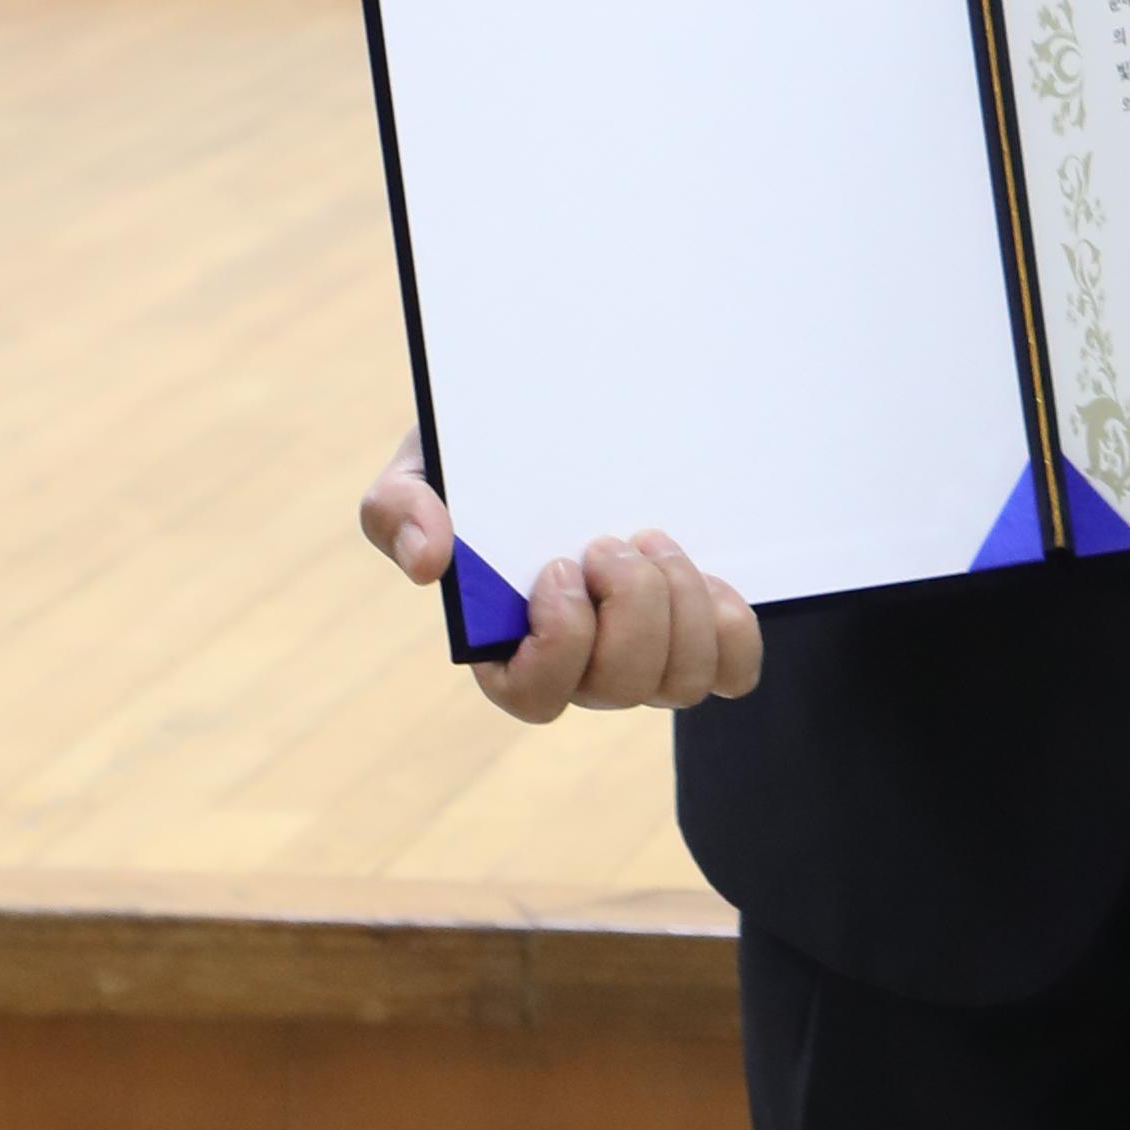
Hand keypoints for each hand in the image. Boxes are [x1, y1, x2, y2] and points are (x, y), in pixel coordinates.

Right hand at [355, 435, 762, 727]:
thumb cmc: (481, 462)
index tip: (559, 568)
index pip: (536, 697)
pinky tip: (709, 574)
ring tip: (654, 542)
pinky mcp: (698, 633)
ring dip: (681, 606)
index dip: (558, 644)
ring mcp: (643, 654)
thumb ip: (398, 508)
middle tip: (613, 540)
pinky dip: (731, 628)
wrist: (554, 432)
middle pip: (621, 686)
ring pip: (682, 681)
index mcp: (505, 643)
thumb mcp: (424, 467)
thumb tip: (429, 562)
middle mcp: (579, 664)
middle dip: (630, 607)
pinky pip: (732, 669)